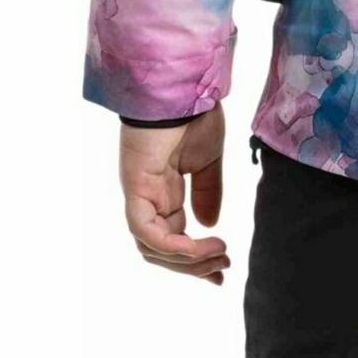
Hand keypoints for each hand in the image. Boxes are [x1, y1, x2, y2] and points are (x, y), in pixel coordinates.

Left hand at [119, 107, 230, 283]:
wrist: (184, 86)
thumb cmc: (194, 114)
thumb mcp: (208, 159)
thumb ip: (207, 192)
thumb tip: (209, 225)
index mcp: (163, 192)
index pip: (172, 238)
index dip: (195, 259)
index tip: (221, 271)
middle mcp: (148, 197)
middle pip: (160, 251)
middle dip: (192, 268)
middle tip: (222, 272)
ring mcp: (138, 193)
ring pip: (151, 248)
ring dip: (186, 261)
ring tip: (218, 256)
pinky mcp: (135, 187)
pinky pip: (146, 231)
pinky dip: (172, 246)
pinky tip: (200, 245)